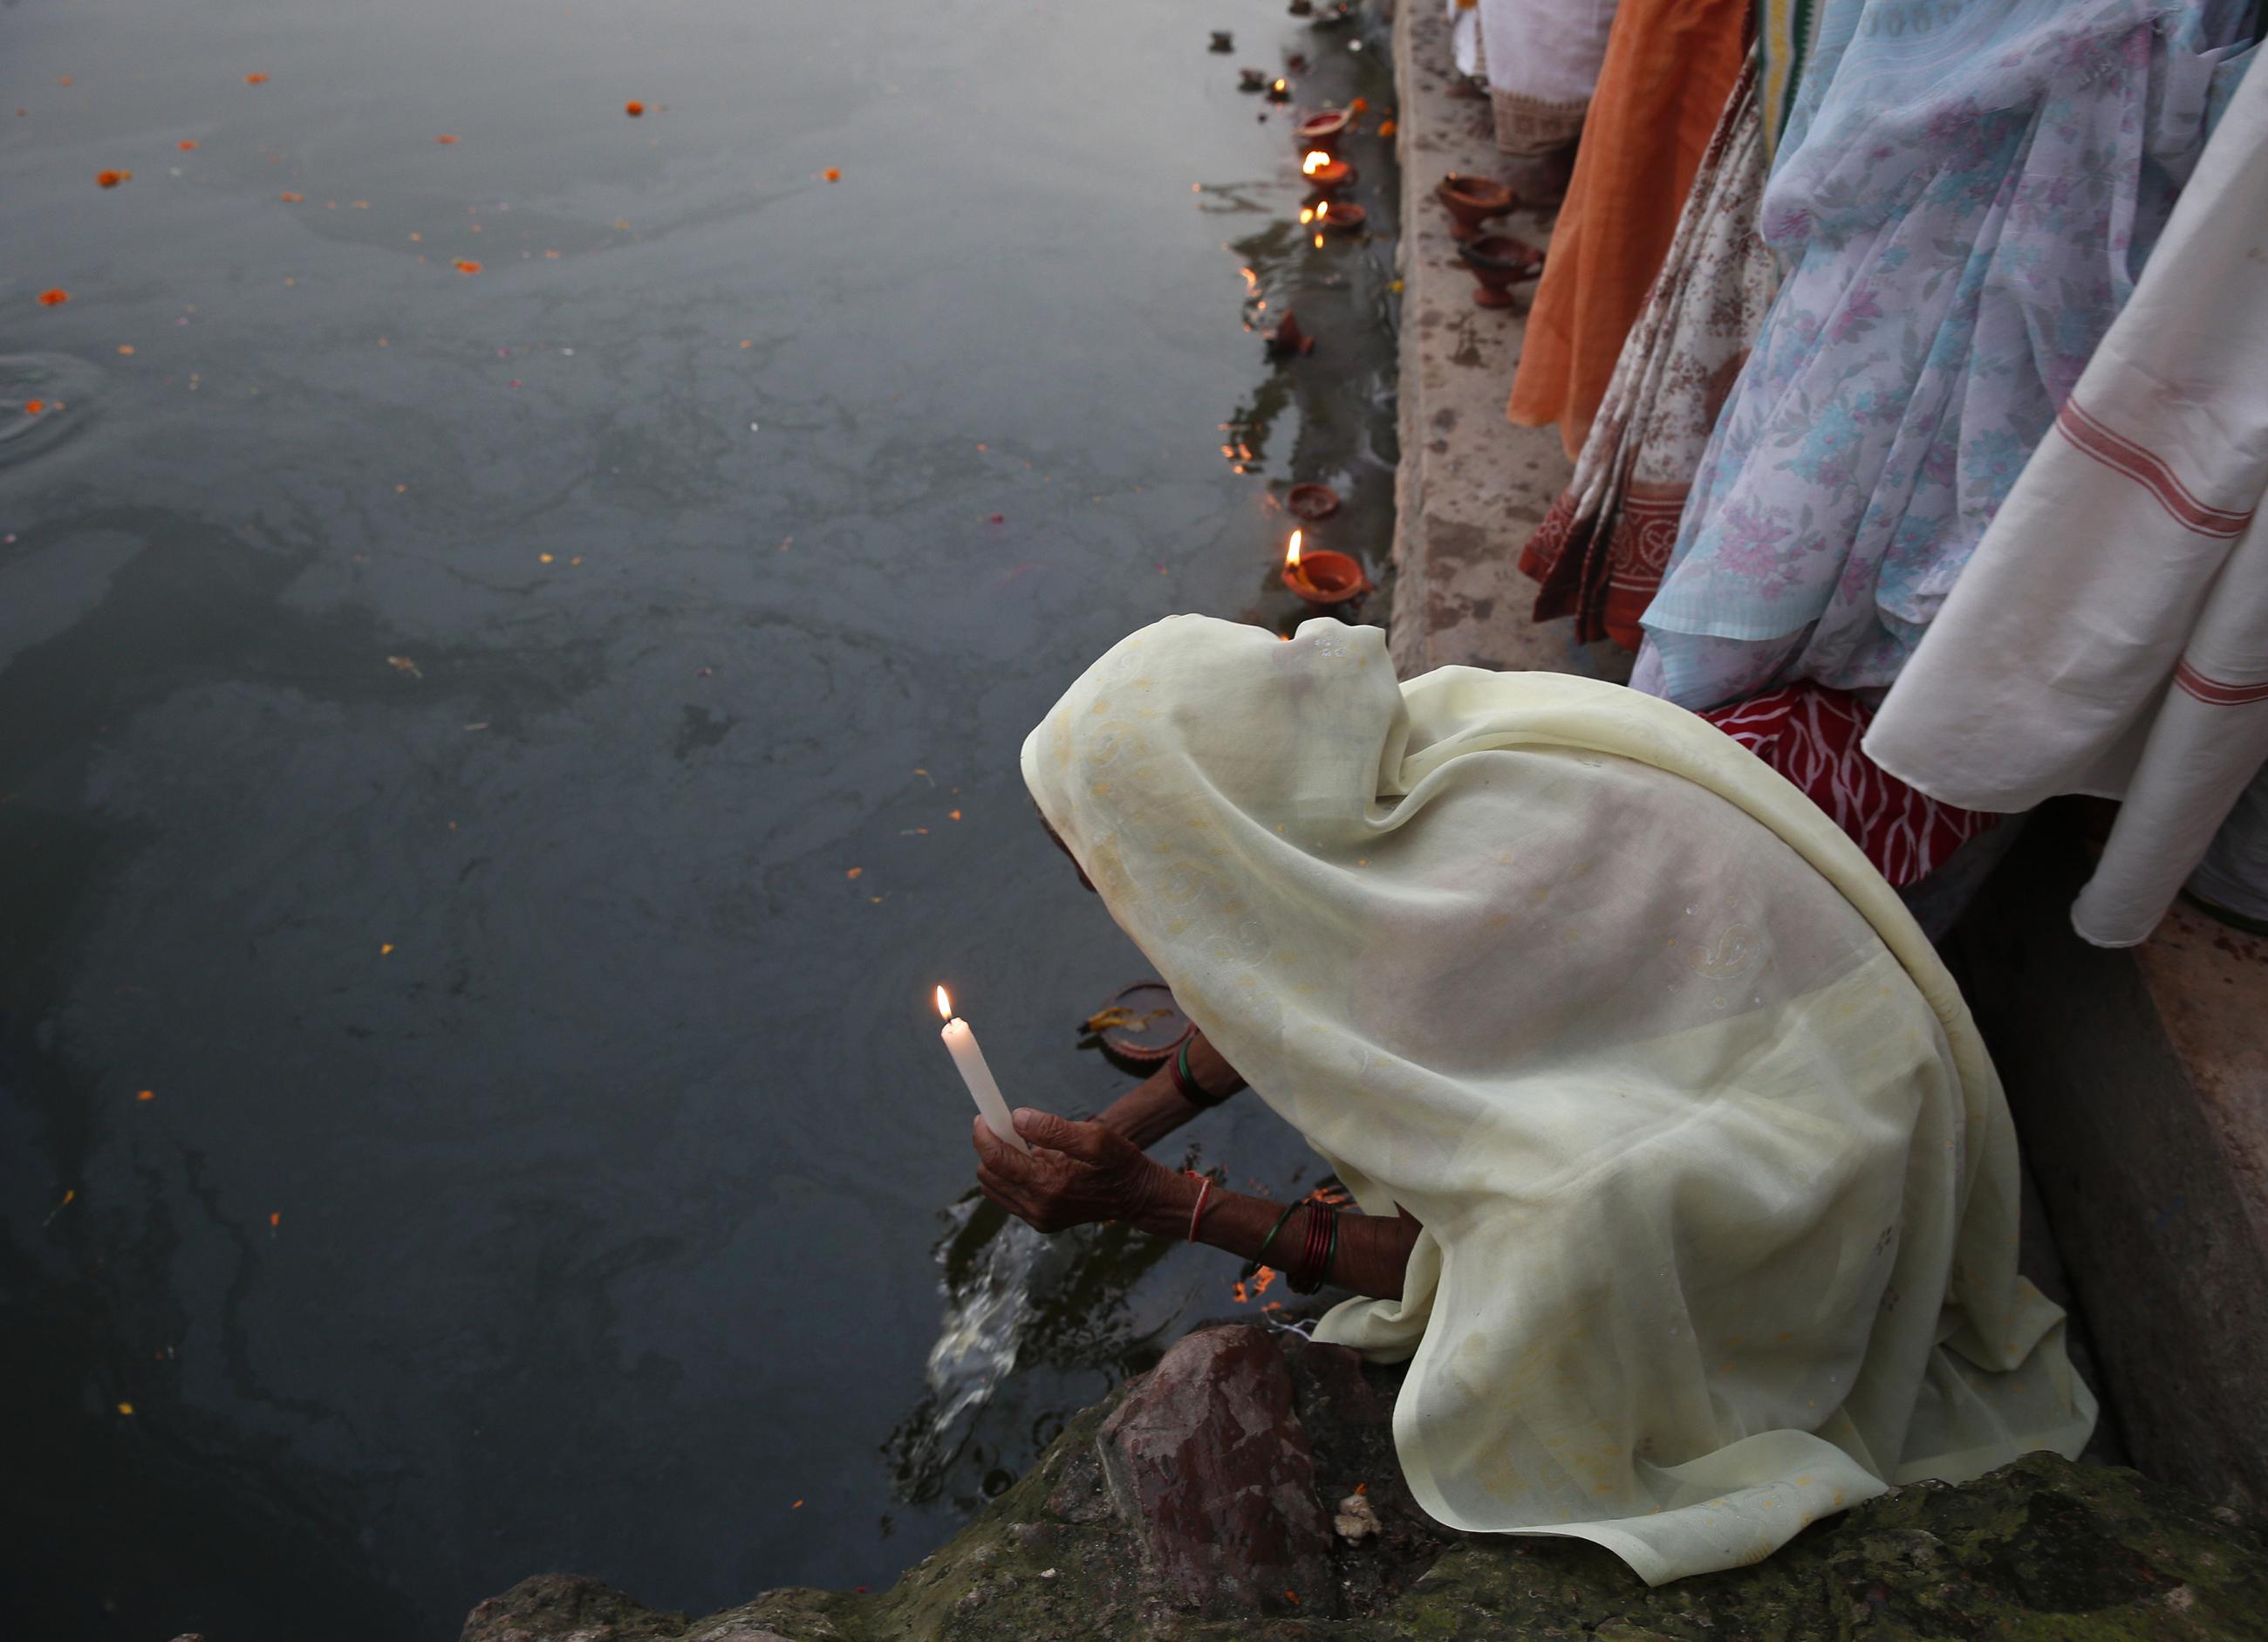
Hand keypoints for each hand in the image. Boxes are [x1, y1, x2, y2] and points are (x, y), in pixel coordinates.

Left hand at [971, 1108, 1179, 1234]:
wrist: (1136, 1197)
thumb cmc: (1119, 1163)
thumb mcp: (1097, 1138)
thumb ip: (1055, 1128)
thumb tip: (1017, 1118)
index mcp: (1049, 1186)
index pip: (995, 1160)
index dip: (983, 1133)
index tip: (984, 1114)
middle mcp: (1037, 1208)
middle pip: (987, 1174)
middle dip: (990, 1146)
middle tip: (1008, 1126)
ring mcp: (1037, 1218)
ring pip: (993, 1186)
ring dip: (999, 1161)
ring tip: (1026, 1146)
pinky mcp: (1039, 1221)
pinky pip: (1006, 1195)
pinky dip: (1010, 1175)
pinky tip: (1034, 1162)